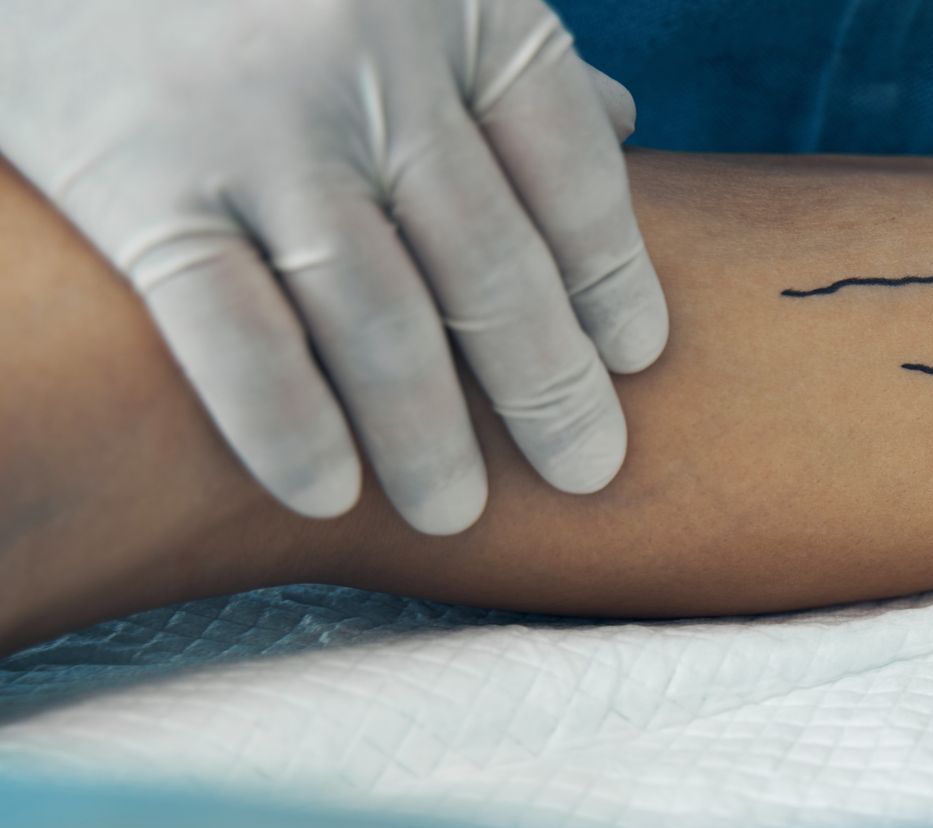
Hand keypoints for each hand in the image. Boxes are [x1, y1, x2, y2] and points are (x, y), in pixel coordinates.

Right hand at [0, 0, 667, 533]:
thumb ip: (494, 53)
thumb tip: (624, 114)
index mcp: (457, 6)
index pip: (572, 172)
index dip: (613, 274)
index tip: (637, 358)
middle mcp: (370, 62)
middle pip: (494, 264)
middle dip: (550, 386)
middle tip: (589, 470)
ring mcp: (255, 124)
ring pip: (380, 319)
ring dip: (430, 436)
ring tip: (456, 513)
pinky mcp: (138, 178)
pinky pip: (236, 332)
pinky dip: (290, 427)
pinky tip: (327, 497)